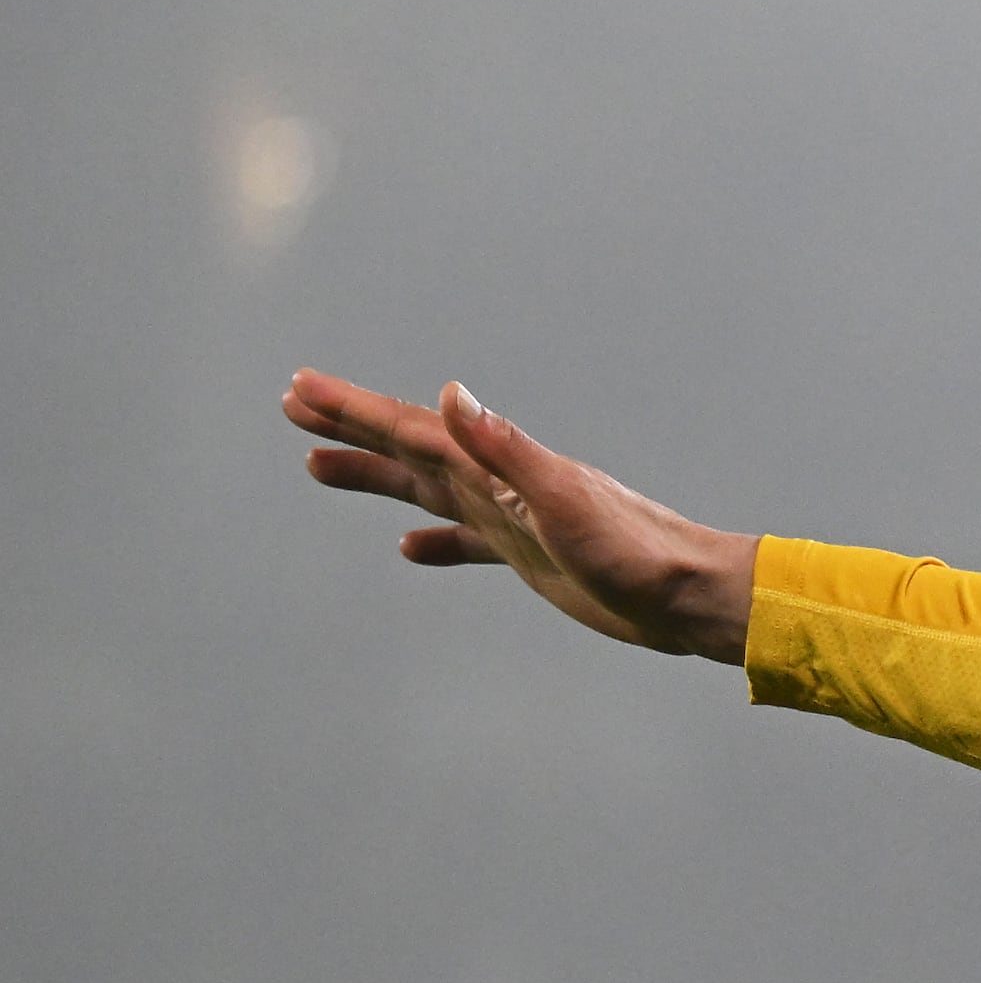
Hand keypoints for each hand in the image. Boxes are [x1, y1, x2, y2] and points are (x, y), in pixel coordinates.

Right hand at [285, 370, 758, 662]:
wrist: (688, 596)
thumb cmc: (636, 551)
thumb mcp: (562, 501)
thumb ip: (506, 450)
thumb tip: (450, 394)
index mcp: (502, 469)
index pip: (416, 430)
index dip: (357, 408)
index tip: (302, 387)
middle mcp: (503, 486)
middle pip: (411, 450)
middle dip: (352, 427)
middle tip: (292, 405)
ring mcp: (516, 520)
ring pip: (429, 492)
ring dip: (378, 477)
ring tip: (319, 466)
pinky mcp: (534, 556)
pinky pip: (470, 542)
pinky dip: (438, 541)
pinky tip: (410, 547)